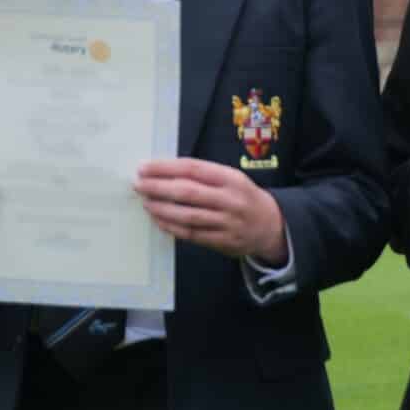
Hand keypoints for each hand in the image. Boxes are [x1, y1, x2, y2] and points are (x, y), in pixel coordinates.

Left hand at [135, 158, 287, 264]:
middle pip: (188, 192)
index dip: (166, 168)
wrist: (271, 225)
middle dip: (158, 187)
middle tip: (138, 185)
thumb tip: (163, 172)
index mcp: (231, 178)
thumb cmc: (243, 198)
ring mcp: (227, 222)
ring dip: (161, 208)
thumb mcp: (232, 179)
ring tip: (145, 202)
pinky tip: (158, 220)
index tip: (144, 168)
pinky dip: (171, 227)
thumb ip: (203, 176)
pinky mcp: (223, 241)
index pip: (193, 169)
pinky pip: (191, 234)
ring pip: (187, 215)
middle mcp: (230, 199)